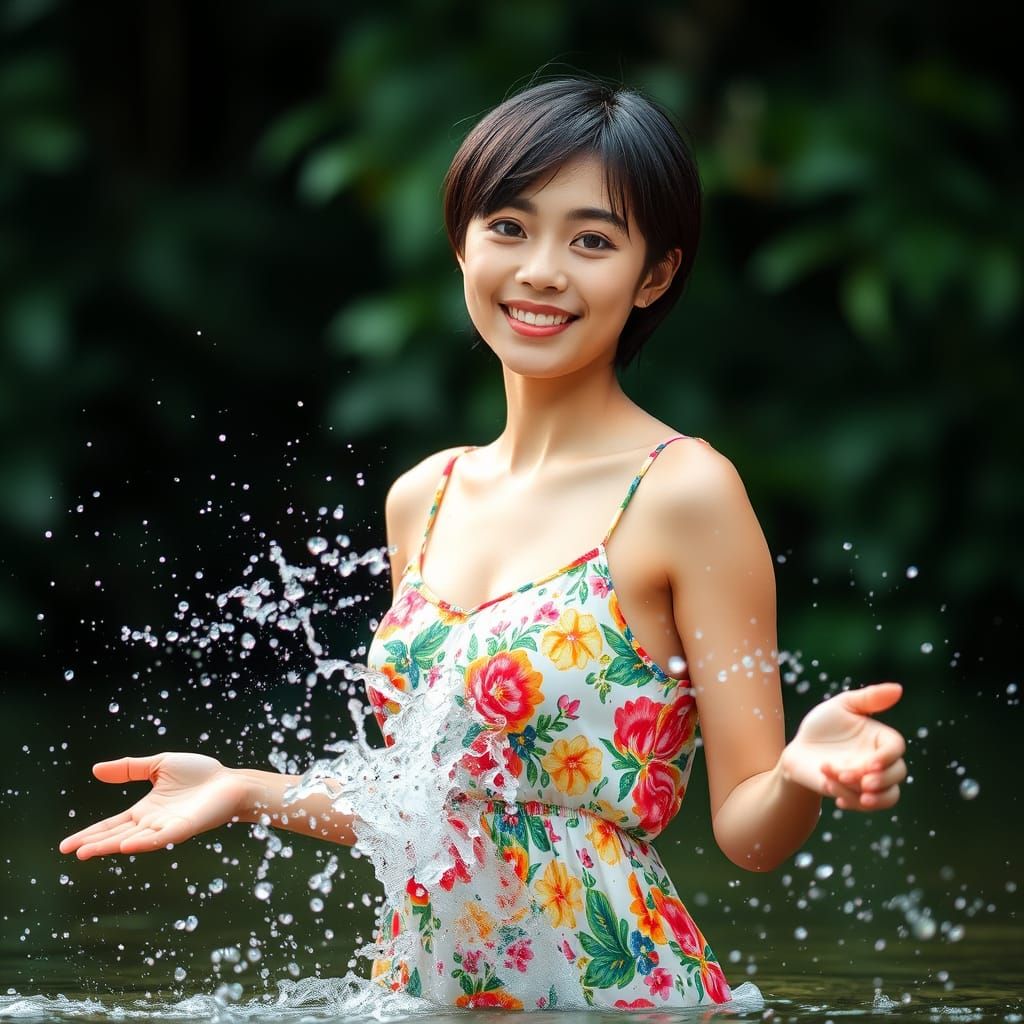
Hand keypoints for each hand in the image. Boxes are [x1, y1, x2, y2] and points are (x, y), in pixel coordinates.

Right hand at [59, 753, 246, 859]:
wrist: (231, 781)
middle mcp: (152, 823)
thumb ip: (130, 768)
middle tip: (69, 852)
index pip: (112, 825)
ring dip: (110, 846)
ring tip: (86, 853)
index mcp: (145, 811)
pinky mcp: (184, 828)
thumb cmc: (200, 774)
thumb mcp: (159, 765)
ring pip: (134, 840)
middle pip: (117, 836)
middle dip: (93, 844)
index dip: (90, 834)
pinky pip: (161, 838)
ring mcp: (167, 827)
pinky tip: (126, 845)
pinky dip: (143, 842)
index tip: (66, 845)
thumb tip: (96, 769)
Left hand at [780, 683, 906, 810]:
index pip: (896, 748)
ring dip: (866, 795)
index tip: (871, 764)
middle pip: (898, 774)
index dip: (888, 757)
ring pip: (888, 796)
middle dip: (879, 780)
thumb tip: (898, 688)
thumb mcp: (841, 705)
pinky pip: (865, 805)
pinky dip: (850, 801)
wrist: (800, 749)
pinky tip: (832, 792)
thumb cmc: (822, 724)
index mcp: (881, 738)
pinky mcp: (857, 795)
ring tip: (837, 784)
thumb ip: (868, 697)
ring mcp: (871, 780)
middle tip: (854, 779)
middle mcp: (881, 761)